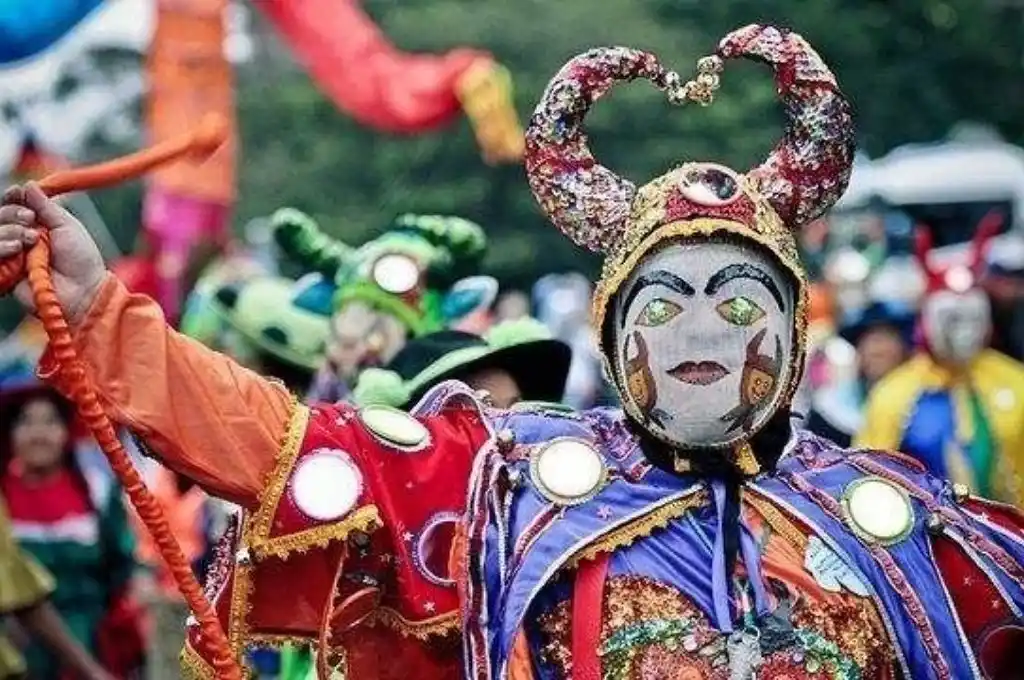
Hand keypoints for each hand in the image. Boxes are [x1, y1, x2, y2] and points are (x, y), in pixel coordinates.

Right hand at [0, 182, 105, 324]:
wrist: (83, 291)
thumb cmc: (81, 259)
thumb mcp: (66, 226)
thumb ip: (46, 207)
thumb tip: (28, 185)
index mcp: (37, 225)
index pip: (14, 205)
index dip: (12, 197)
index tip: (16, 193)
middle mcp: (21, 238)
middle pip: (0, 216)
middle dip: (11, 213)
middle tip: (30, 220)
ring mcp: (12, 256)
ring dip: (9, 231)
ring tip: (31, 240)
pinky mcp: (5, 273)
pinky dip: (2, 247)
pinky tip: (16, 248)